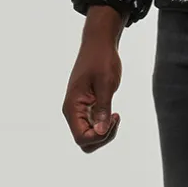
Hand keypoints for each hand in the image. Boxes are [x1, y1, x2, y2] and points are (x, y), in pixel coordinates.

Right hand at [63, 5, 125, 151]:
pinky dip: (105, 126)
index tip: (113, 117)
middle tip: (115, 118)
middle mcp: (72, 112)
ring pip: (89, 136)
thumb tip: (100, 131)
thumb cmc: (102, 60)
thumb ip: (102, 109)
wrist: (99, 45)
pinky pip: (93, 127)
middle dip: (102, 137)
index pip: (81, 138)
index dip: (100, 136)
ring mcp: (78, 111)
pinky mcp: (86, 108)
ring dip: (104, 132)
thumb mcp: (106, 84)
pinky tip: (113, 114)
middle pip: (84, 142)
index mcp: (72, 107)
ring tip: (115, 116)